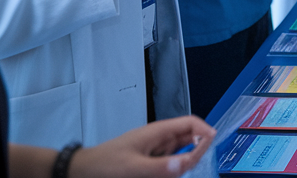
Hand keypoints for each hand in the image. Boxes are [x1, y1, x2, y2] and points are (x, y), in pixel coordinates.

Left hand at [70, 115, 215, 177]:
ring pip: (180, 154)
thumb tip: (188, 163)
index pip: (190, 124)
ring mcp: (154, 151)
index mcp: (157, 132)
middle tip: (195, 166)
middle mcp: (159, 139)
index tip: (214, 145)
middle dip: (197, 150)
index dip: (205, 132)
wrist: (82, 172)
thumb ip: (161, 167)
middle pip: (188, 139)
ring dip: (184, 162)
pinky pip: (169, 164)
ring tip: (176, 172)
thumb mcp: (134, 168)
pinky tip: (167, 175)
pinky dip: (173, 170)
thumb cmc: (105, 165)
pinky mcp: (150, 162)